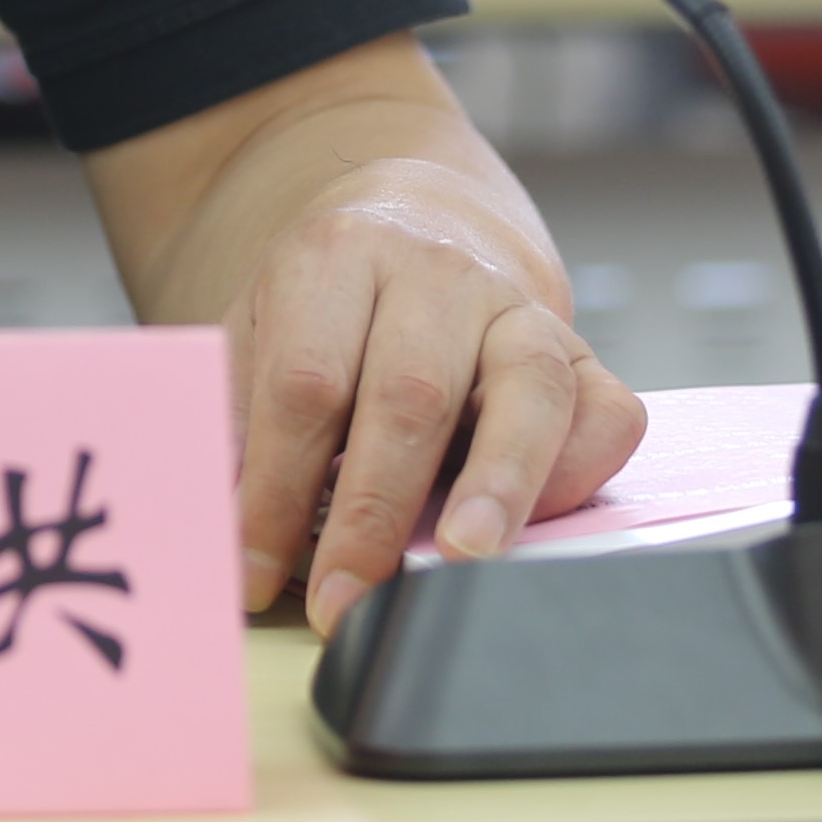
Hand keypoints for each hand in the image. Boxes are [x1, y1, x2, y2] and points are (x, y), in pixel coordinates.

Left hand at [235, 159, 645, 633]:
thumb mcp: (260, 329)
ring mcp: (519, 309)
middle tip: (345, 601)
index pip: (305, 383)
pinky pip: (607, 411)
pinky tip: (538, 528)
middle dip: (374, 511)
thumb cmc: (329, 307)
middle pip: (409, 393)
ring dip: (497, 484)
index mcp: (337, 258)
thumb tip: (214, 529)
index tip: (251, 573)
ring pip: (528, 390)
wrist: (423, 220)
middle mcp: (438, 274)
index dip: (277, 487)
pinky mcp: (583, 350)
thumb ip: (238, 419)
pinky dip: (577, 473)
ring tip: (466, 560)